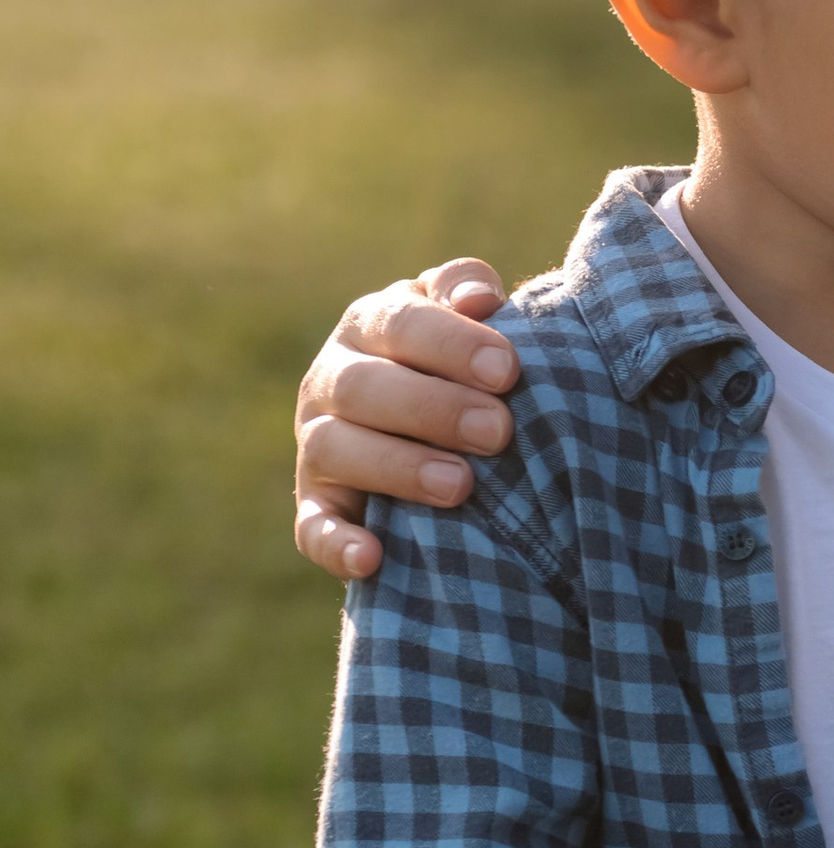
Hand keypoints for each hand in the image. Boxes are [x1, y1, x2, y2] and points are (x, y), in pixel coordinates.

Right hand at [294, 260, 518, 580]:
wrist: (436, 427)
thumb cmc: (465, 362)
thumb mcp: (467, 317)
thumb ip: (468, 290)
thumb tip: (479, 299)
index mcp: (370, 324)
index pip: (400, 322)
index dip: (451, 343)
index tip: (507, 370)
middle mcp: (332, 380)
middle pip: (363, 387)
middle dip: (432, 408)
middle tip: (497, 431)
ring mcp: (318, 444)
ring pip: (334, 450)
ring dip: (396, 468)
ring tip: (461, 486)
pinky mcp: (317, 505)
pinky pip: (312, 527)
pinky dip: (336, 543)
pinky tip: (372, 557)